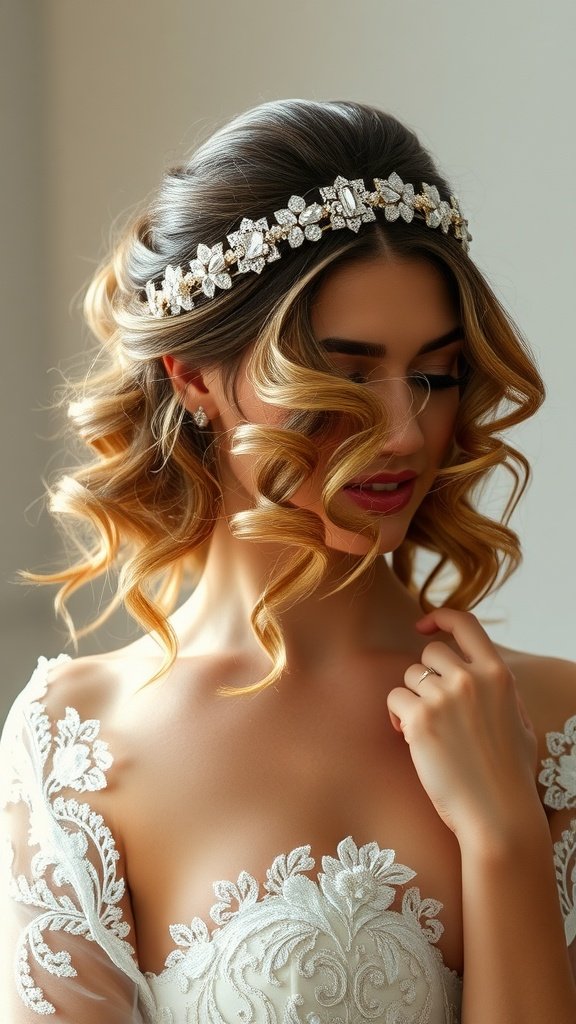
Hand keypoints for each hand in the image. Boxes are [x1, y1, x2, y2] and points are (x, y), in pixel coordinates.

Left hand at [387, 607, 539, 848]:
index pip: (466, 622)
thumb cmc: (508, 775)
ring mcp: (445, 696)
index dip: (441, 617)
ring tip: (423, 730)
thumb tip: (476, 668)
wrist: (498, 815)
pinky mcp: (420, 719)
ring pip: (409, 676)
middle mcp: (472, 678)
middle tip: (431, 709)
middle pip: (430, 652)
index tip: (424, 625)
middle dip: (425, 676)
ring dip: (411, 699)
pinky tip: (410, 739)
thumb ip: (496, 690)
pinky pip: (394, 699)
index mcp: (498, 674)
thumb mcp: (517, 720)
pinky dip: (396, 718)